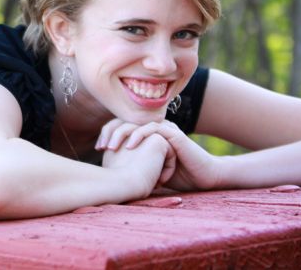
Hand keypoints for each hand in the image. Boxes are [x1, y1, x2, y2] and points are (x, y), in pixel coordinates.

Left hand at [96, 118, 218, 190]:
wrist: (202, 179)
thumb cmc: (176, 176)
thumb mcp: (148, 171)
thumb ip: (133, 166)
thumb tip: (108, 174)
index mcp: (147, 134)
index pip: (122, 126)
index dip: (108, 134)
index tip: (98, 149)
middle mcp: (155, 128)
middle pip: (126, 121)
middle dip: (111, 132)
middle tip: (101, 147)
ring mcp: (164, 129)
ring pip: (137, 124)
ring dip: (122, 134)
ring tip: (111, 147)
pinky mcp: (174, 134)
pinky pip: (153, 129)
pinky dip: (140, 136)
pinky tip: (130, 146)